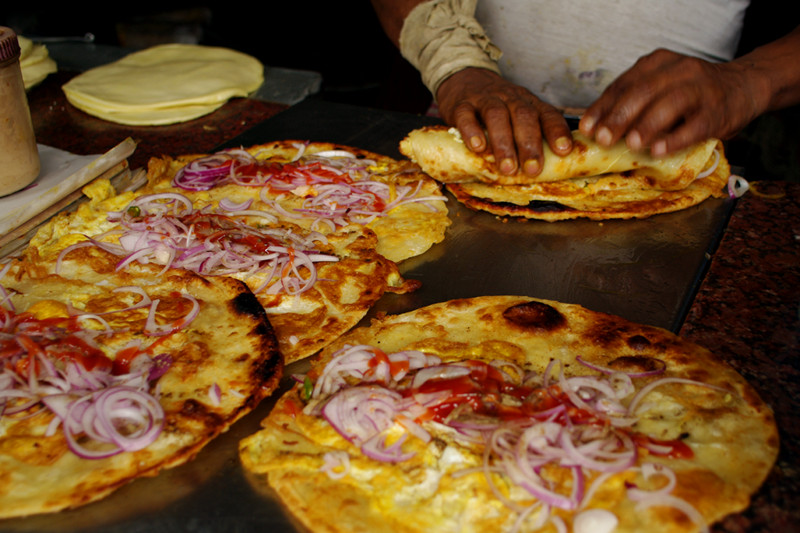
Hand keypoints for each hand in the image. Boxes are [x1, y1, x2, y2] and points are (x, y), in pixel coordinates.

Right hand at [436, 68, 572, 175]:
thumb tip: (547, 172)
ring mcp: (485, 100)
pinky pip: (466, 115)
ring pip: (496, 115)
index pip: (548, 114)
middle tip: (532, 169)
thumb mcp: (517, 116)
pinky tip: (478, 148)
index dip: (557, 132)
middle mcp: (510, 99)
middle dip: (529, 144)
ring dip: (503, 143)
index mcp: (529, 103)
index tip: (564, 151)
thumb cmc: (497, 111)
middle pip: (523, 116)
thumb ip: (531, 137)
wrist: (464, 80)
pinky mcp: (461, 105)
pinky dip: (472, 131)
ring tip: (507, 168)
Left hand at [579, 48, 763, 155]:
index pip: (624, 84)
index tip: (586, 128)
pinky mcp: (718, 112)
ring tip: (631, 143)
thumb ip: (635, 102)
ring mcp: (701, 89)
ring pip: (670, 103)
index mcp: (658, 62)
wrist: (744, 86)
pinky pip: (695, 125)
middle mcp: (680, 70)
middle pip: (644, 91)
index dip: (603, 107)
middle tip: (603, 138)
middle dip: (620, 117)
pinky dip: (675, 139)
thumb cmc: (692, 93)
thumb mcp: (662, 86)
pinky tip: (658, 150)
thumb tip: (597, 129)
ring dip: (648, 124)